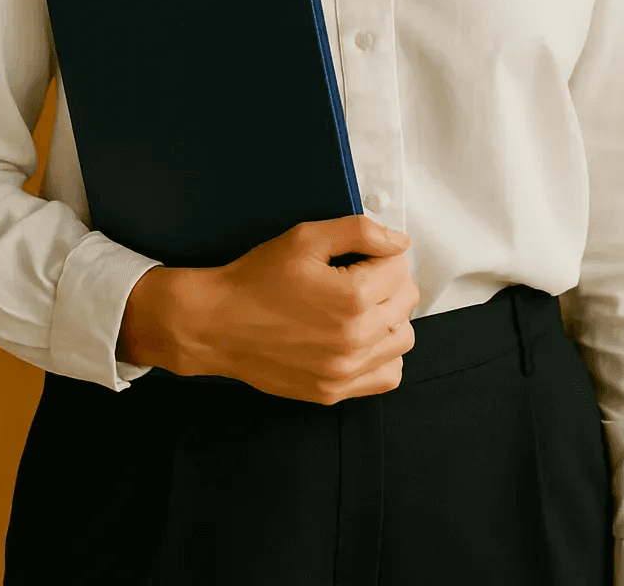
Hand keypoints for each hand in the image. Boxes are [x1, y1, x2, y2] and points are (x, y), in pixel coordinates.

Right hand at [180, 214, 418, 404]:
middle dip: (387, 281)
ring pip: (403, 339)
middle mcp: (355, 340)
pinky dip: (382, 354)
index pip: (399, 267)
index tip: (354, 256)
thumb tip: (400, 242)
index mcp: (351, 298)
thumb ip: (360, 233)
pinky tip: (358, 337)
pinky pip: (388, 375)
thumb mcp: (306, 238)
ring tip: (357, 306)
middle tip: (354, 275)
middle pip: (406, 301)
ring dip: (389, 317)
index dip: (379, 253)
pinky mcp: (335, 391)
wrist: (217, 324)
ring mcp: (345, 371)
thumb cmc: (258, 278)